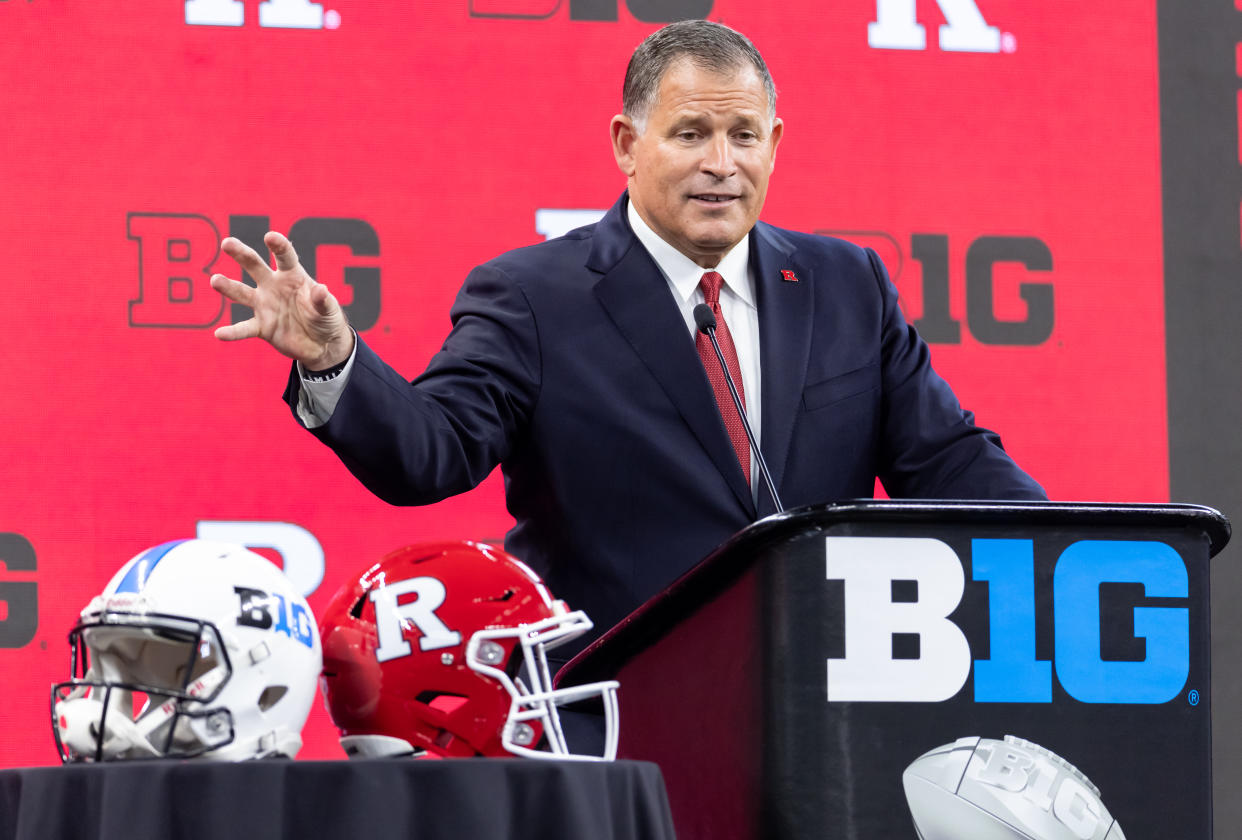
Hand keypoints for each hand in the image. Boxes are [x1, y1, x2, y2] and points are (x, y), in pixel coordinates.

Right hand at [210, 231, 354, 369]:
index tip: (270, 237)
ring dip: (228, 287)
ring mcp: (265, 305)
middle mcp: (274, 286)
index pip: (285, 257)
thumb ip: (323, 301)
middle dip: (242, 254)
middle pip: (255, 266)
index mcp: (292, 276)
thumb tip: (320, 290)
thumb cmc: (326, 319)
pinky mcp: (261, 327)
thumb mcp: (329, 310)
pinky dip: (233, 332)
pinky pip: (244, 329)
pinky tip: (220, 334)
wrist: (322, 344)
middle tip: (227, 243)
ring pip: (242, 293)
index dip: (278, 246)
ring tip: (215, 280)